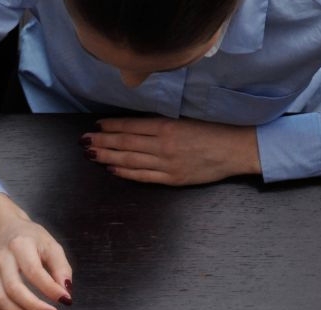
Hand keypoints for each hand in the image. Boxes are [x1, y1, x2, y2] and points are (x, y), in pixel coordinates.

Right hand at [0, 193, 72, 309]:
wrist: (2, 231)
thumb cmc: (29, 239)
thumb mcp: (51, 245)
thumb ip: (61, 268)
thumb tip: (66, 292)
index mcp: (20, 245)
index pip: (34, 271)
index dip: (50, 289)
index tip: (66, 300)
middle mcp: (2, 259)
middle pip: (13, 289)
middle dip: (35, 307)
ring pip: (1, 301)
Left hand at [81, 117, 259, 185]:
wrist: (236, 149)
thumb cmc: (214, 130)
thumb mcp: (186, 119)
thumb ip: (162, 123)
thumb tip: (134, 126)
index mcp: (167, 126)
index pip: (132, 126)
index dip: (111, 127)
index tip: (96, 126)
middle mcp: (164, 145)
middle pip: (126, 144)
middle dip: (102, 142)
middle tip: (84, 142)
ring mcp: (167, 164)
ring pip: (130, 160)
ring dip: (108, 157)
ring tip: (92, 154)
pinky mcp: (172, 178)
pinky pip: (143, 176)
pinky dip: (126, 173)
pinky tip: (112, 169)